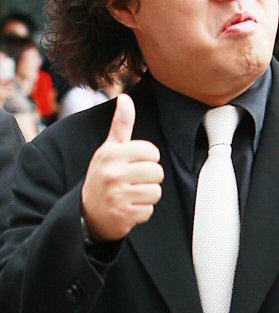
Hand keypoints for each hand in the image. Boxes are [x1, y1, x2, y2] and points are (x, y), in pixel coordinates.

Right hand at [81, 94, 163, 240]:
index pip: (152, 152)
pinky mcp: (122, 215)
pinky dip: (141, 212)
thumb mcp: (109, 149)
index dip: (148, 159)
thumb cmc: (103, 175)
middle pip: (157, 172)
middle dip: (149, 179)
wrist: (86, 212)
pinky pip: (149, 211)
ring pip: (156, 192)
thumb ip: (121, 124)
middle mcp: (113, 173)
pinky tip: (128, 208)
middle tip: (133, 182)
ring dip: (146, 196)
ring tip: (131, 194)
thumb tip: (126, 97)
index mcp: (112, 153)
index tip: (135, 164)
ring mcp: (117, 195)